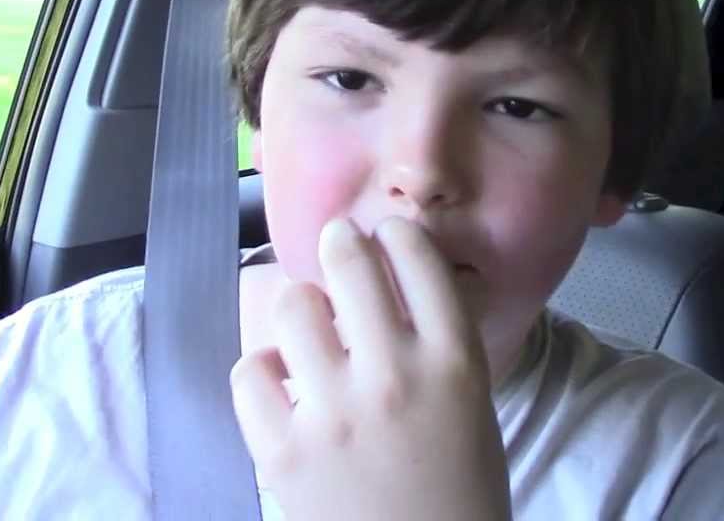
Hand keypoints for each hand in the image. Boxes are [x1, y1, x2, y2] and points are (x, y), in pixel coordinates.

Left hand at [230, 217, 510, 520]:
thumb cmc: (460, 491)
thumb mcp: (473, 405)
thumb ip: (443, 344)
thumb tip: (404, 281)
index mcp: (455, 363)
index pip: (418, 259)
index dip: (398, 234)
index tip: (387, 233)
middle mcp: (394, 376)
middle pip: (350, 263)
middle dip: (340, 243)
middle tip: (336, 241)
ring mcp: (333, 413)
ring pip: (293, 308)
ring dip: (302, 308)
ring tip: (309, 324)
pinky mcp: (282, 451)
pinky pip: (249, 372)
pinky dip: (262, 370)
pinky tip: (281, 381)